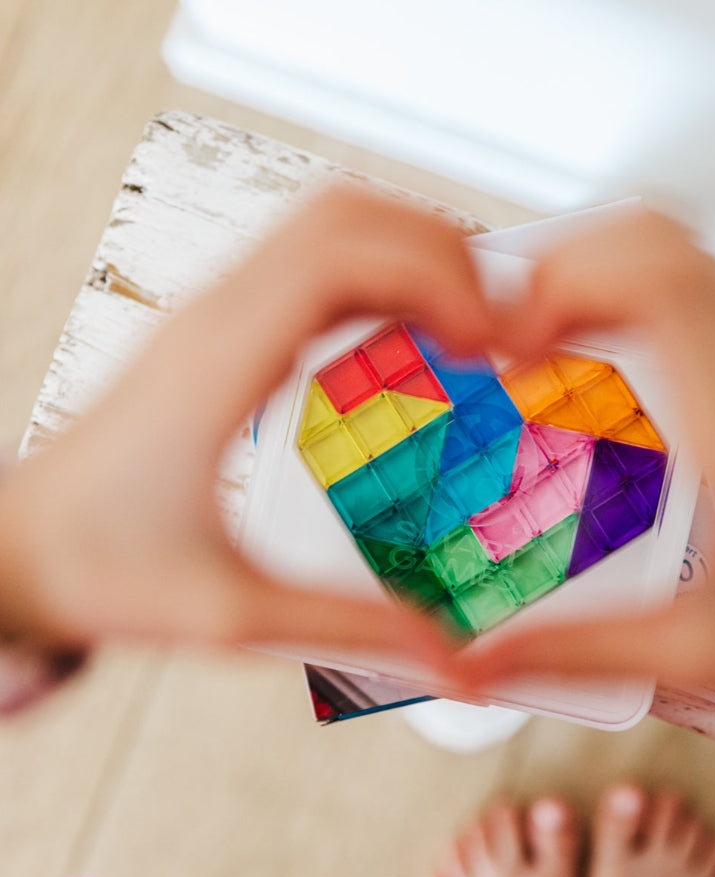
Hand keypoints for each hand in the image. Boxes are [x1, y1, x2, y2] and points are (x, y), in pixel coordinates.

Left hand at [0, 187, 494, 662]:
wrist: (16, 549)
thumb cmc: (101, 570)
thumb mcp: (234, 613)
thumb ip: (353, 627)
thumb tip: (452, 657)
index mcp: (218, 366)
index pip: (338, 258)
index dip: (434, 276)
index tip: (492, 341)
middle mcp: (215, 316)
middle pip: (346, 215)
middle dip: (442, 252)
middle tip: (500, 329)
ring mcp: (216, 311)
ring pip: (331, 221)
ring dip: (413, 250)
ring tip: (472, 322)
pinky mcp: (223, 326)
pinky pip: (315, 261)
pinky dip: (382, 272)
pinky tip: (416, 329)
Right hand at [450, 209, 714, 736]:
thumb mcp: (701, 646)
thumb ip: (580, 651)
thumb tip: (485, 661)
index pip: (651, 275)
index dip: (562, 282)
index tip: (511, 340)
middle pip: (658, 236)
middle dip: (566, 264)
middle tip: (516, 334)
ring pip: (682, 253)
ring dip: (603, 273)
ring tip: (549, 341)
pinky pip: (702, 293)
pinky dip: (637, 298)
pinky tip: (612, 367)